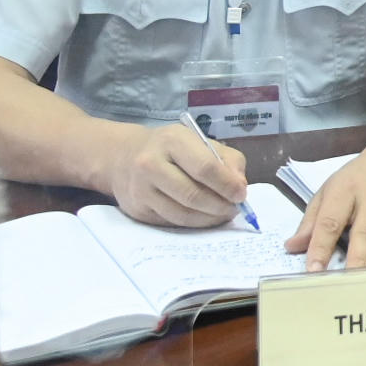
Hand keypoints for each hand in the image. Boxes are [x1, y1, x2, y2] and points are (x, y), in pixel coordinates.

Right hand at [111, 122, 247, 227]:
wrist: (124, 156)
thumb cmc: (172, 148)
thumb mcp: (200, 141)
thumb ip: (228, 159)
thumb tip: (240, 187)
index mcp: (172, 141)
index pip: (204, 167)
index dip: (227, 185)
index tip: (241, 195)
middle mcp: (151, 164)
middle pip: (192, 195)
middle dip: (219, 206)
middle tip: (234, 209)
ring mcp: (140, 189)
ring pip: (181, 214)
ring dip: (208, 219)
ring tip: (223, 215)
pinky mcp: (137, 210)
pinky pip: (170, 222)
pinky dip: (192, 224)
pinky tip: (204, 218)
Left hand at [286, 135, 365, 271]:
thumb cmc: (358, 179)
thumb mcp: (330, 190)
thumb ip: (312, 220)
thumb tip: (292, 247)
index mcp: (345, 191)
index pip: (331, 221)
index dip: (321, 246)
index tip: (313, 270)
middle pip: (365, 233)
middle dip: (356, 261)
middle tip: (345, 285)